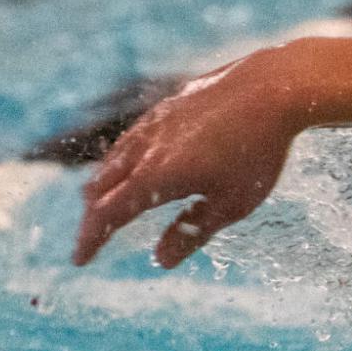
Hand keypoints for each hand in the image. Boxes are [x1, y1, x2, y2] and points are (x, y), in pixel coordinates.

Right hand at [71, 49, 303, 267]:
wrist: (272, 89)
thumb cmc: (257, 152)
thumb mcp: (231, 204)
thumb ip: (192, 232)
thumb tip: (161, 260)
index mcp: (155, 176)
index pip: (108, 214)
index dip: (91, 239)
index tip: (79, 260)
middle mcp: (144, 148)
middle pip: (102, 187)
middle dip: (94, 216)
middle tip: (92, 237)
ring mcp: (153, 123)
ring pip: (114, 159)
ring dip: (103, 185)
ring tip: (98, 201)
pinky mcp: (167, 107)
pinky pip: (131, 139)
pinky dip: (121, 160)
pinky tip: (132, 161)